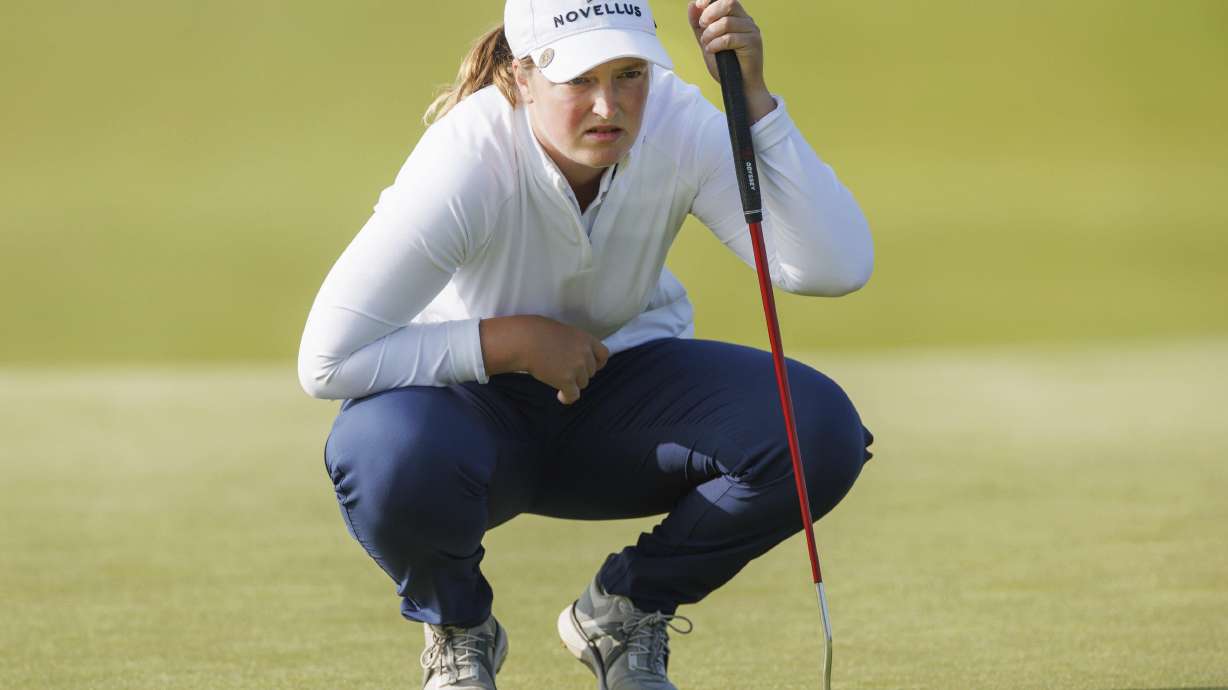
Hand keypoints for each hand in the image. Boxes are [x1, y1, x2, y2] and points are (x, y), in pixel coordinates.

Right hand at [479, 315, 609, 404]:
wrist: (525, 340)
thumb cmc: (538, 332)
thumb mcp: (564, 332)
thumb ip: (575, 343)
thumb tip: (576, 356)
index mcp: (585, 339)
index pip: (603, 354)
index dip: (597, 363)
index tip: (589, 367)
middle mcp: (585, 353)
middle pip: (591, 372)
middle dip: (580, 374)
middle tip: (565, 372)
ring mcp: (577, 367)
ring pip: (582, 383)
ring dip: (572, 383)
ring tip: (557, 379)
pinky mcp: (566, 380)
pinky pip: (573, 395)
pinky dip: (567, 397)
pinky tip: (560, 396)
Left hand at [687, 0, 776, 123]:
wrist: (739, 87)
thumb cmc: (726, 66)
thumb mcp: (707, 42)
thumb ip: (698, 25)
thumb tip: (692, 5)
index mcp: (737, 17)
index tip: (699, 4)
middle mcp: (746, 21)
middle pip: (729, 3)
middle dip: (710, 12)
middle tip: (702, 26)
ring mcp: (751, 31)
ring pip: (727, 22)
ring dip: (711, 33)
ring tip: (707, 44)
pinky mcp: (753, 43)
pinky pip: (730, 38)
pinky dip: (716, 44)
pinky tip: (712, 50)